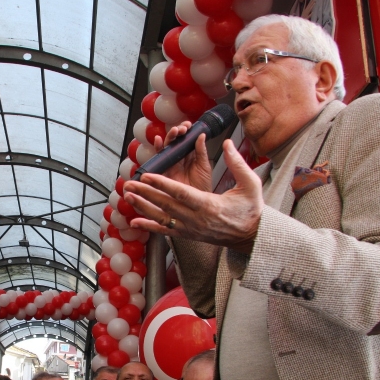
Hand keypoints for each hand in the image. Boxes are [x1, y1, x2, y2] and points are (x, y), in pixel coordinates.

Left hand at [123, 139, 262, 253]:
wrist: (251, 236)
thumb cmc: (251, 209)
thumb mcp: (250, 184)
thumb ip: (237, 163)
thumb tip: (227, 143)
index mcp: (209, 205)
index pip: (181, 193)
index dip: (162, 184)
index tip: (148, 176)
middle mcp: (196, 218)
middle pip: (166, 204)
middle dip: (145, 193)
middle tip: (129, 183)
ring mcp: (190, 228)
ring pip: (161, 217)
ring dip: (142, 207)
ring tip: (127, 196)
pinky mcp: (188, 234)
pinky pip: (165, 230)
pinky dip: (149, 226)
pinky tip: (134, 221)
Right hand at [151, 122, 212, 192]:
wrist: (197, 206)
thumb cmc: (202, 188)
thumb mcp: (204, 167)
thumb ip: (201, 152)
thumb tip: (201, 135)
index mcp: (189, 157)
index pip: (185, 140)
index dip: (186, 131)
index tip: (188, 126)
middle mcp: (178, 160)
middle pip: (174, 142)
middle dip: (177, 133)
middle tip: (181, 129)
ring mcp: (169, 165)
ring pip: (166, 148)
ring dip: (168, 138)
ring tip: (174, 133)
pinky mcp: (162, 172)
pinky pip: (157, 159)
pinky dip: (156, 149)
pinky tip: (157, 141)